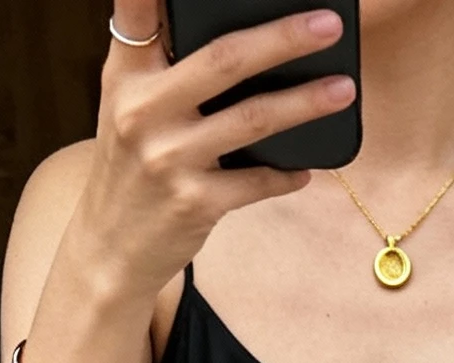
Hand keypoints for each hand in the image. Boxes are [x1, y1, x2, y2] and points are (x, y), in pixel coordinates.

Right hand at [74, 9, 353, 304]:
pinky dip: (288, 174)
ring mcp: (170, 159)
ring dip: (305, 103)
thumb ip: (161, 65)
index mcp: (126, 75)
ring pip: (252, 119)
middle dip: (283, 39)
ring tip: (343, 89)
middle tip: (327, 25)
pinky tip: (308, 168)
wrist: (110, 247)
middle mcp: (143, 111)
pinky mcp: (195, 203)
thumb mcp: (128, 106)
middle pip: (224, 60)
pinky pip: (257, 181)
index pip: (137, 13)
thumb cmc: (131, 165)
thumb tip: (237, 36)